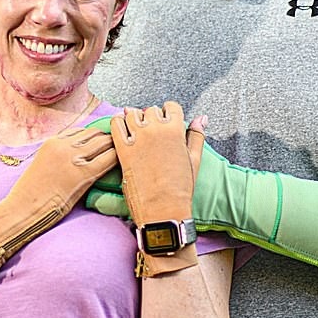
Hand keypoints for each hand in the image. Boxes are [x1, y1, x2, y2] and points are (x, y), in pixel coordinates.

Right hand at [0, 126, 117, 279]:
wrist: (21, 209)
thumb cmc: (31, 194)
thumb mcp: (43, 165)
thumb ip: (60, 156)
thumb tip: (78, 158)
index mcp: (54, 141)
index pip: (83, 130)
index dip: (99, 134)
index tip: (110, 137)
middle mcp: (64, 145)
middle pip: (96, 134)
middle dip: (111, 137)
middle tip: (127, 141)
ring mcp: (73, 158)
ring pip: (104, 143)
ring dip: (118, 145)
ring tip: (131, 150)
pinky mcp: (82, 174)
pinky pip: (108, 160)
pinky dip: (119, 158)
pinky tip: (128, 162)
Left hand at [111, 102, 201, 275]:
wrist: (163, 210)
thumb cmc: (181, 188)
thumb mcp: (194, 159)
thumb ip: (197, 135)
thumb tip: (202, 118)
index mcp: (176, 130)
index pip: (170, 107)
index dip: (168, 114)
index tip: (165, 123)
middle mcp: (156, 129)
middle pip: (150, 110)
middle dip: (151, 118)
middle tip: (151, 134)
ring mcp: (138, 138)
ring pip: (131, 114)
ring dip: (134, 120)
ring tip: (137, 134)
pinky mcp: (122, 149)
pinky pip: (116, 124)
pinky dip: (118, 124)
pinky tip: (122, 133)